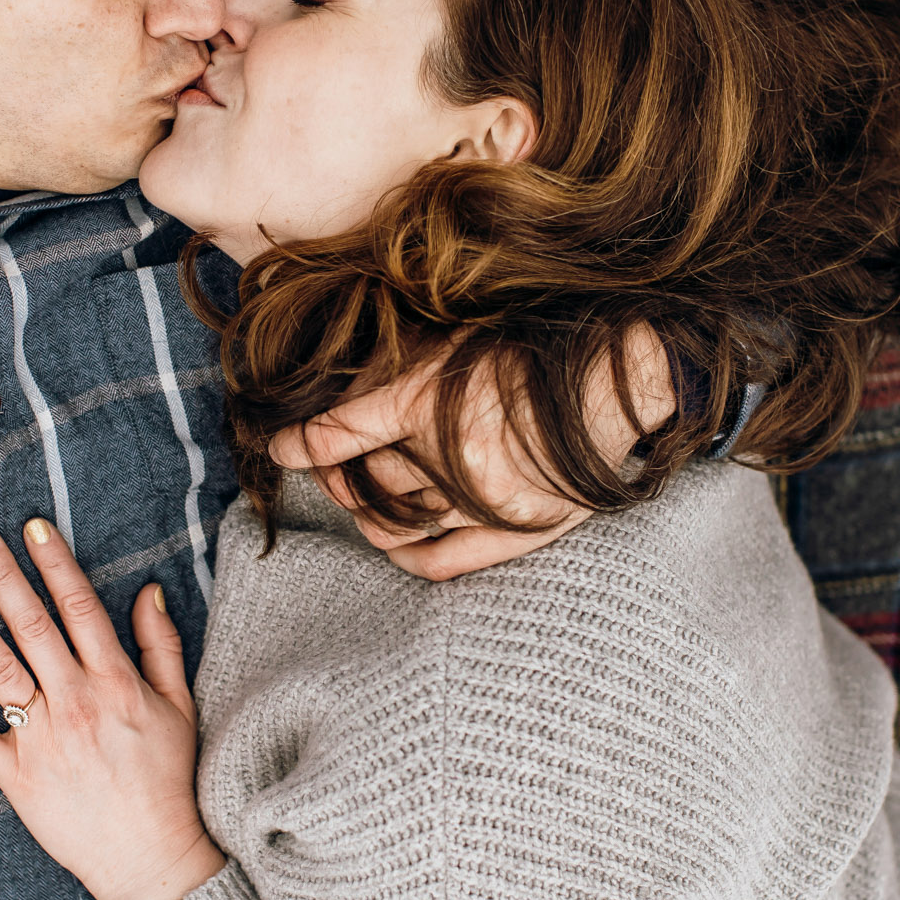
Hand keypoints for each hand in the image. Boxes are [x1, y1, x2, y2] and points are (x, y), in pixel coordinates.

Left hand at [0, 520, 224, 899]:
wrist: (153, 855)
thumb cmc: (167, 779)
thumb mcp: (179, 706)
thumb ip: (161, 645)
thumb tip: (146, 591)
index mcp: (115, 681)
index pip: (79, 607)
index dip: (54, 563)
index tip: (32, 527)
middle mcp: (75, 702)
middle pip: (33, 627)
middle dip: (4, 577)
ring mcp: (42, 739)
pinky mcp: (16, 777)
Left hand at [270, 327, 675, 580]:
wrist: (620, 377)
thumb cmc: (536, 348)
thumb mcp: (459, 339)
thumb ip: (404, 368)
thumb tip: (345, 393)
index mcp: (431, 399)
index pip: (338, 434)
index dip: (299, 445)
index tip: (279, 448)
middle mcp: (451, 454)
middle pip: (363, 482)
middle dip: (335, 477)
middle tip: (332, 467)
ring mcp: (484, 499)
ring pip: (393, 522)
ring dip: (364, 513)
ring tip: (361, 497)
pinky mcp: (516, 529)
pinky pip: (440, 561)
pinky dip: (404, 556)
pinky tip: (392, 543)